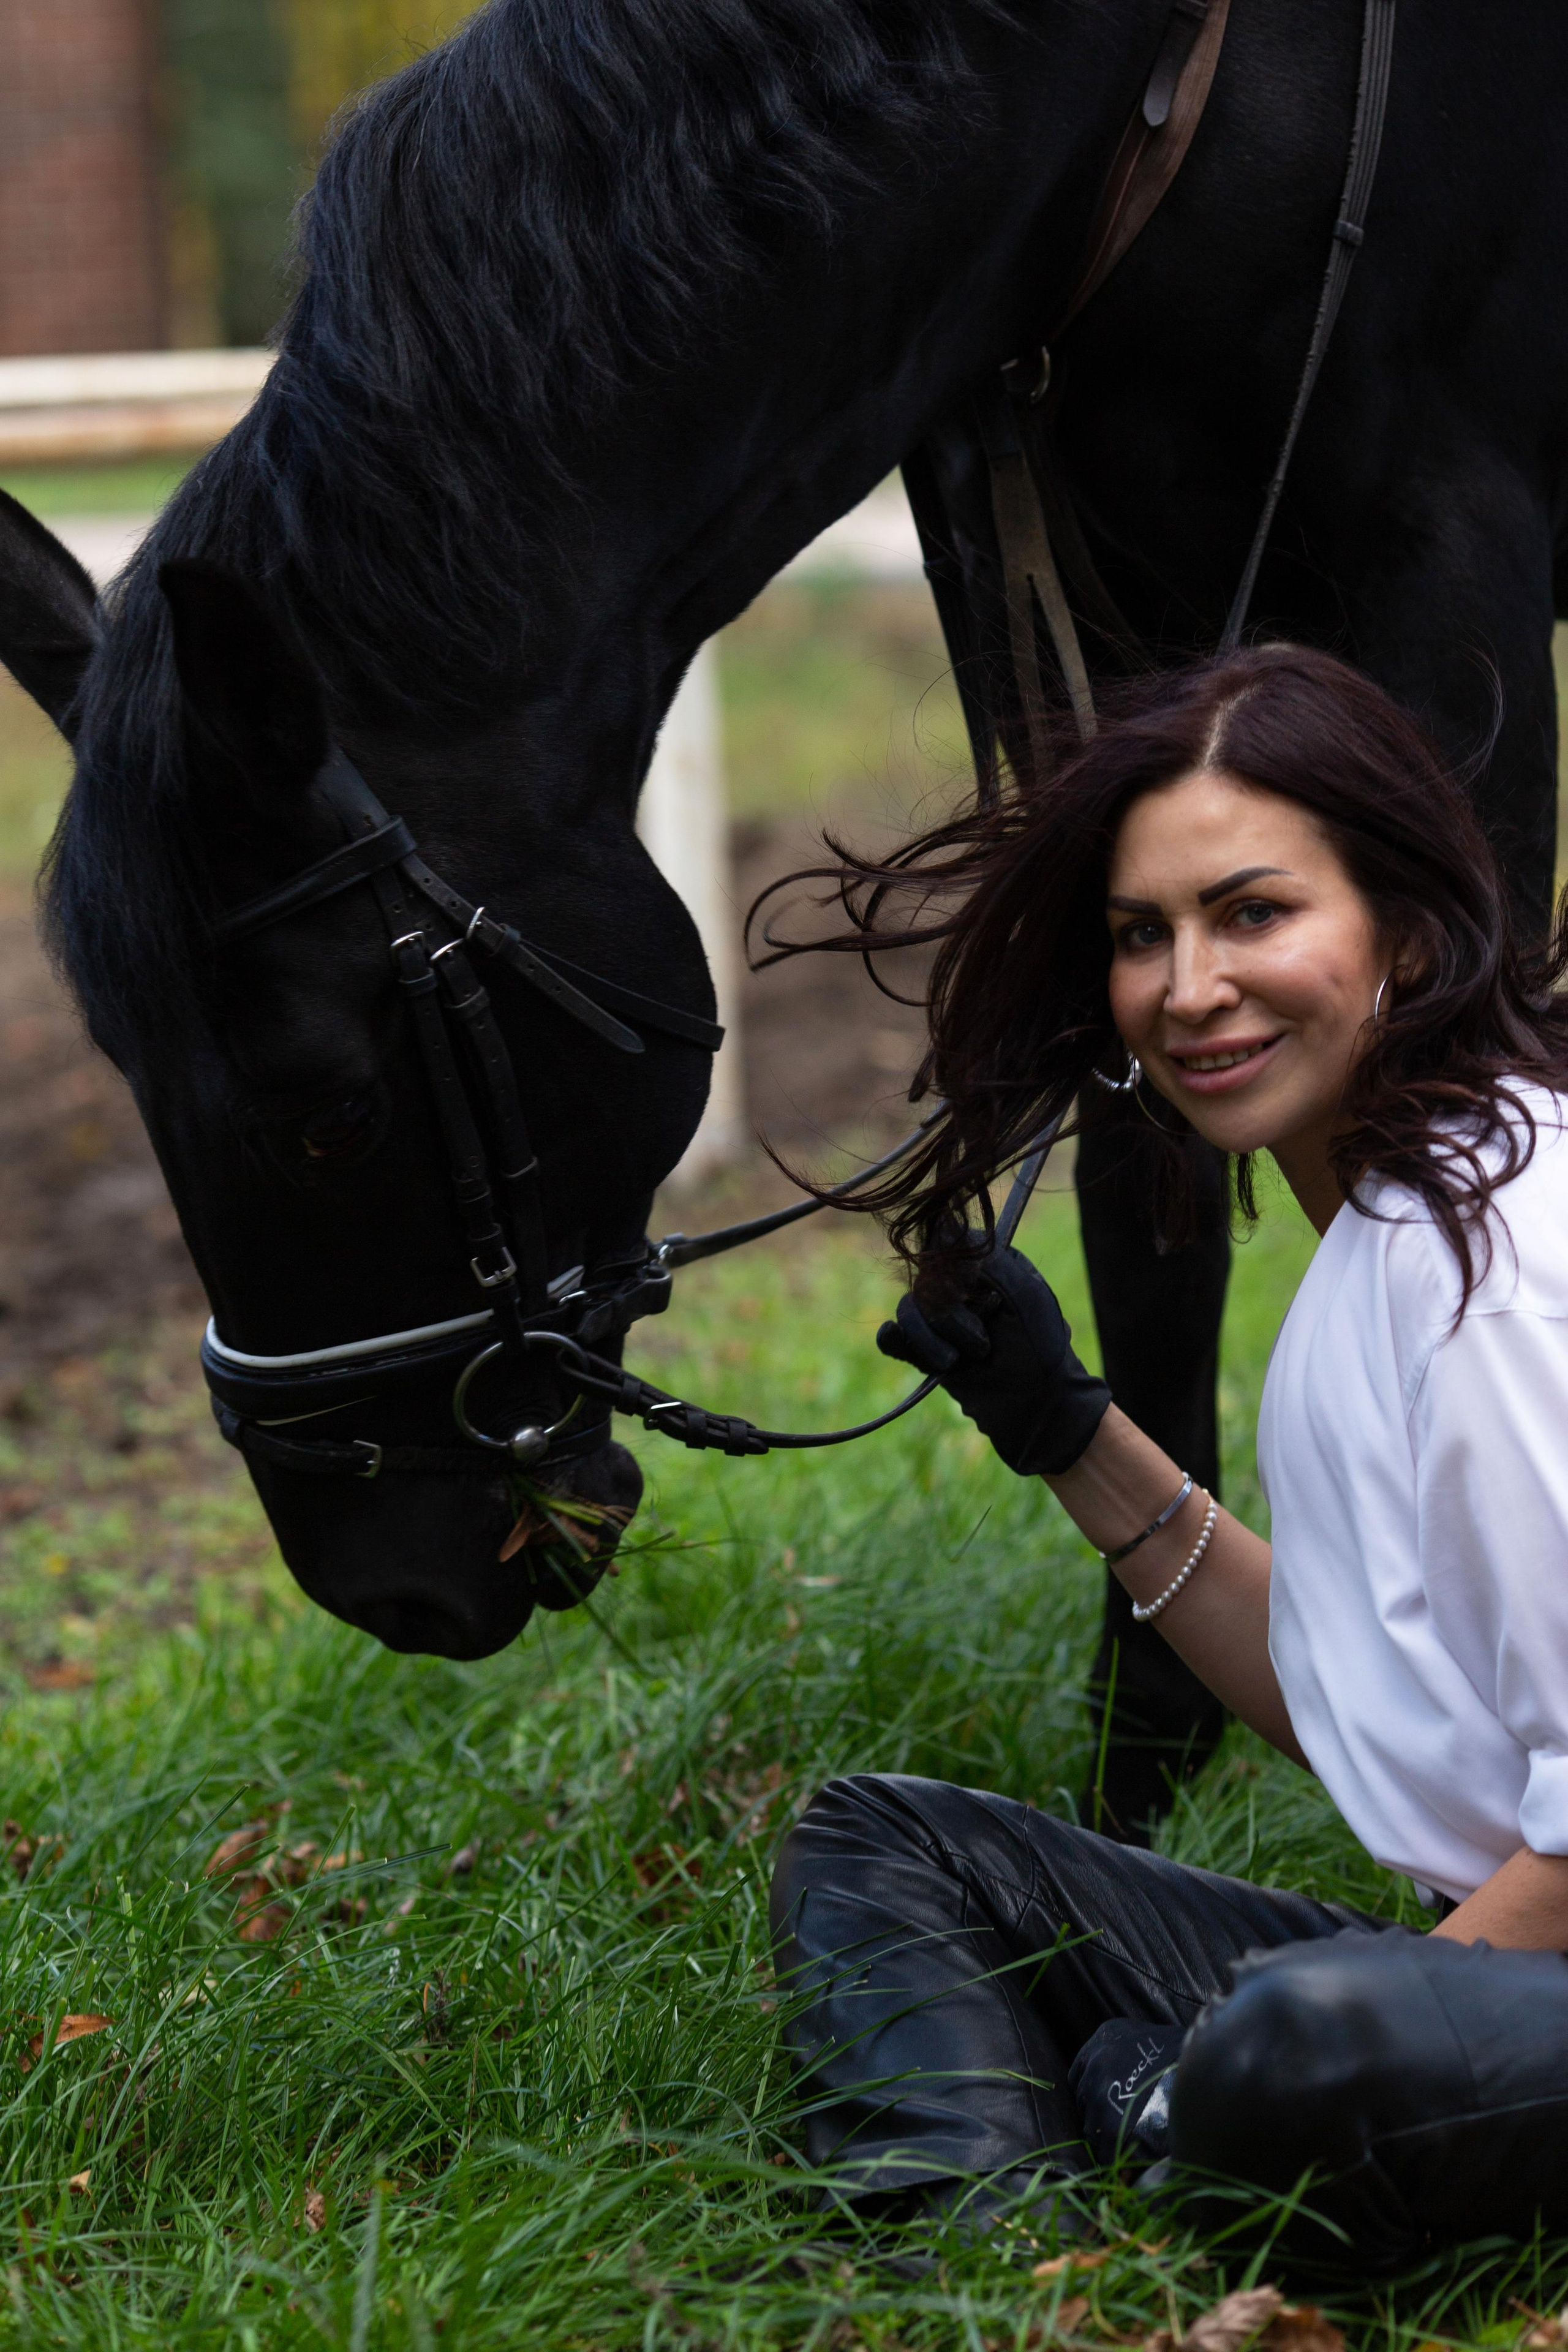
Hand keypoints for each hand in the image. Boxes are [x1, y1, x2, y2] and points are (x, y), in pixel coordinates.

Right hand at [876, 1242, 1110, 1476]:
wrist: (1037, 1410)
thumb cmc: (1040, 1352)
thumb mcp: (1023, 1294)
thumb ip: (985, 1257)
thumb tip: (943, 1221)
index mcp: (988, 1264)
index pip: (945, 1240)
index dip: (949, 1269)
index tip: (973, 1295)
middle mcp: (962, 1286)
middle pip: (924, 1279)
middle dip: (950, 1316)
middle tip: (984, 1344)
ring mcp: (942, 1318)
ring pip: (908, 1309)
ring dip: (932, 1340)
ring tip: (957, 1363)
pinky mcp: (925, 1350)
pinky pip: (892, 1335)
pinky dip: (899, 1343)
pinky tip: (913, 1352)